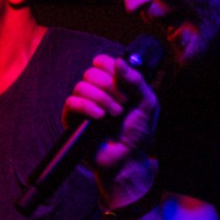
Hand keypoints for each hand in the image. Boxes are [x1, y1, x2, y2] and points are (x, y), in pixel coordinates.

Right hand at [62, 54, 158, 171]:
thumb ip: (136, 81)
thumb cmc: (138, 132)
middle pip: (90, 72)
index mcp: (113, 84)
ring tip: (115, 114)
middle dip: (109, 86)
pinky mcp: (72, 119)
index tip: (123, 82)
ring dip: (101, 98)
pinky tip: (100, 117)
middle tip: (124, 102)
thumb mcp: (147, 103)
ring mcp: (83, 105)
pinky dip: (87, 107)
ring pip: (81, 86)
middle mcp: (96, 91)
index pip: (102, 62)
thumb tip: (119, 61)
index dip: (110, 67)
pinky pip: (72, 102)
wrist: (128, 159)